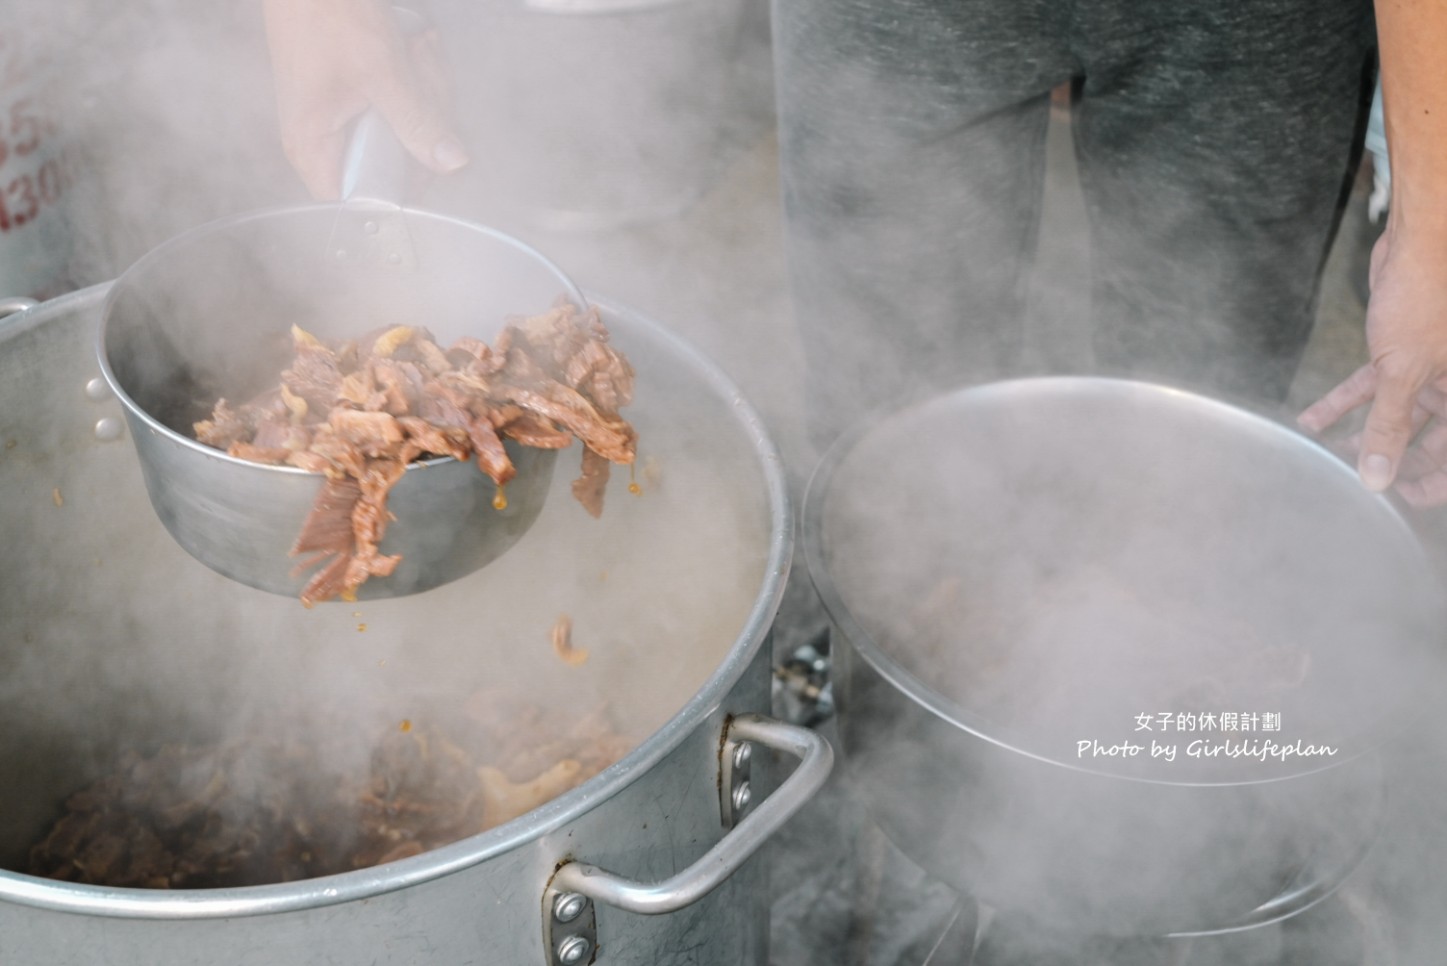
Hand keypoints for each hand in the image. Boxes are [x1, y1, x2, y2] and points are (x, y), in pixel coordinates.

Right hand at [262, 0, 468, 199]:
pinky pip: (394, 110)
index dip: (404, 187)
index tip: (430, 154)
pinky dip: (412, 84)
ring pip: (400, 134)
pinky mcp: (351, 99)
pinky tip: (415, 51)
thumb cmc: (327, 12)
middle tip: (423, 70)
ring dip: (423, 94)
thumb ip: (417, 122)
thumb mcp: (381, 71)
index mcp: (314, 149)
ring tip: (418, 50)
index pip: (363, 203)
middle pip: (391, 166)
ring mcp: (337, 120)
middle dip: (422, 122)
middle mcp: (320, 142)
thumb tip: (451, 163)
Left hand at [1298, 218, 1446, 505]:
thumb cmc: (1429, 297)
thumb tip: (1377, 478)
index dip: (1436, 480)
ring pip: (1397, 412)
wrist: (1421, 242)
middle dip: (1397, 458)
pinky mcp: (1400, 350)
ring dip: (1365, 433)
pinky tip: (1313, 420)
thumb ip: (1389, 427)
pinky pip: (1374, 385)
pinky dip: (1344, 402)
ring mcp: (1429, 368)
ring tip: (1336, 456)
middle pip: (1431, 436)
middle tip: (1367, 481)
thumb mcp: (1404, 372)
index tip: (1406, 500)